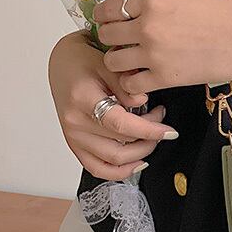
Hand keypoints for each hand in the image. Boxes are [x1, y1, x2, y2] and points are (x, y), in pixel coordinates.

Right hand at [48, 31, 178, 179]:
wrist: (62, 62)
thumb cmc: (83, 60)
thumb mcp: (107, 62)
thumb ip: (126, 84)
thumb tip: (142, 102)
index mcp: (82, 99)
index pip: (120, 124)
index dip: (149, 131)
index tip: (169, 131)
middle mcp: (75, 122)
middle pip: (119, 145)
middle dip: (149, 139)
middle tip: (162, 124)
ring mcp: (73, 136)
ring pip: (112, 160)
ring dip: (139, 153)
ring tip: (151, 137)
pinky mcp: (74, 144)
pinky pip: (96, 168)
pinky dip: (119, 171)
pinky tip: (138, 162)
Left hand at [93, 0, 231, 94]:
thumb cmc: (226, 11)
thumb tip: (140, 0)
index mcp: (153, 0)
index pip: (109, 8)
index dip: (104, 15)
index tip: (106, 19)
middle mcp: (147, 27)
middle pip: (107, 34)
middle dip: (111, 36)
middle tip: (120, 40)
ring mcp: (154, 55)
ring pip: (112, 61)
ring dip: (118, 60)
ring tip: (130, 60)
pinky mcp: (165, 78)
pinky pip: (132, 84)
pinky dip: (132, 82)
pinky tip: (141, 77)